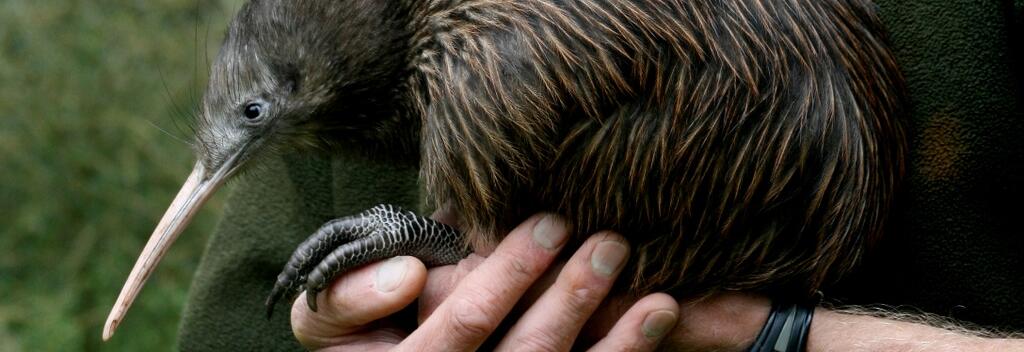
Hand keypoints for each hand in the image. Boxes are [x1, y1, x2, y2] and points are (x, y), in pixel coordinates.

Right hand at [290, 214, 679, 350]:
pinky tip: (656, 314)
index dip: (508, 278)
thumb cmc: (360, 333)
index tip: (550, 224)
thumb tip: (411, 273)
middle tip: (611, 240)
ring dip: (611, 331)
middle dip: (572, 297)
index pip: (462, 327)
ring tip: (647, 281)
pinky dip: (625, 351)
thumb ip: (350, 294)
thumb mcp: (330, 317)